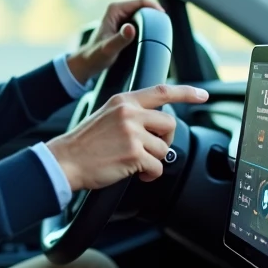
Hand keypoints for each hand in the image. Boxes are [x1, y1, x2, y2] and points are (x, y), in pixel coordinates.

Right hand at [47, 84, 208, 190]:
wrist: (65, 160)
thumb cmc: (84, 143)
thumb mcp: (106, 115)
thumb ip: (130, 114)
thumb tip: (154, 124)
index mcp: (124, 101)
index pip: (162, 92)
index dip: (186, 93)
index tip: (202, 95)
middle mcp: (130, 114)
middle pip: (170, 125)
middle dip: (165, 140)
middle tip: (151, 149)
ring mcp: (132, 134)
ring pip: (164, 149)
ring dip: (154, 160)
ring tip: (137, 163)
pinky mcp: (134, 154)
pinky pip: (157, 167)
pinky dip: (150, 175)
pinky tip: (137, 174)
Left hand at [66, 0, 164, 84]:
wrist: (87, 63)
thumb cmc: (95, 56)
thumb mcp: (109, 49)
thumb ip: (120, 39)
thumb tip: (131, 28)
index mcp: (115, 9)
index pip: (142, 2)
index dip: (155, 8)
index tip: (164, 19)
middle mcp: (119, 10)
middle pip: (145, 8)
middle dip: (155, 16)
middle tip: (163, 30)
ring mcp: (122, 18)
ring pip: (144, 16)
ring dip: (152, 23)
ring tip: (159, 35)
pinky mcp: (124, 26)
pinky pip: (141, 23)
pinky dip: (148, 28)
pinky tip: (151, 38)